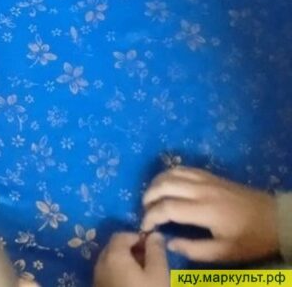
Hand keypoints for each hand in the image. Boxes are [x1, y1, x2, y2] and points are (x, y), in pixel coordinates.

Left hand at [94, 232, 168, 286]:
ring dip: (127, 262)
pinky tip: (134, 283)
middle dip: (132, 249)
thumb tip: (154, 235)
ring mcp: (97, 277)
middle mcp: (101, 263)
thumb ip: (156, 252)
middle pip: (115, 247)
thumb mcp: (158, 274)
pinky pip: (109, 273)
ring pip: (111, 261)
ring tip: (145, 274)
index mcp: (114, 255)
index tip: (154, 247)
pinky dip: (120, 273)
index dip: (138, 237)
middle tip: (151, 261)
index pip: (122, 235)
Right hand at [141, 166, 278, 261]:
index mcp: (204, 209)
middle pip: (164, 184)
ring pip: (171, 172)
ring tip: (152, 197)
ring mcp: (206, 179)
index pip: (166, 207)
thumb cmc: (250, 237)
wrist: (275, 218)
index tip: (145, 227)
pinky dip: (168, 174)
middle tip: (145, 211)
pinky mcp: (211, 175)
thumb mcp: (225, 252)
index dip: (150, 216)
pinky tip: (167, 185)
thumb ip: (195, 250)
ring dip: (155, 183)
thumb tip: (169, 243)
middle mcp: (201, 190)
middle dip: (148, 197)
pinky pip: (182, 168)